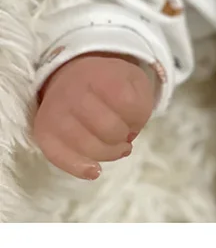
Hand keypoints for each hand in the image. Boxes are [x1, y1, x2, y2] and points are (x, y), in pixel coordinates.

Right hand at [33, 53, 155, 179]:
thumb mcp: (133, 80)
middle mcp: (74, 92)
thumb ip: (141, 104)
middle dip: (123, 137)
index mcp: (101, 75)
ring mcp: (55, 112)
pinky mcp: (43, 131)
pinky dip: (79, 168)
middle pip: (108, 128)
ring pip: (86, 145)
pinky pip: (59, 156)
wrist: (71, 76)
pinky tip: (95, 171)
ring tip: (117, 149)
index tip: (136, 118)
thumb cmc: (108, 82)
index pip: (128, 103)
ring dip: (108, 153)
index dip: (138, 118)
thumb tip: (129, 136)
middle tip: (125, 136)